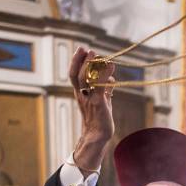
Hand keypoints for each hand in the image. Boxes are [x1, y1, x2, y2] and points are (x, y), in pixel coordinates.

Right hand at [69, 46, 114, 171]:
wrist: (98, 136)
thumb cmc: (100, 119)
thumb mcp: (102, 101)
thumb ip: (105, 89)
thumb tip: (111, 79)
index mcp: (81, 93)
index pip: (74, 74)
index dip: (76, 61)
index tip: (81, 49)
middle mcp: (82, 95)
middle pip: (76, 74)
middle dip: (80, 60)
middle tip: (86, 49)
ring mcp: (89, 99)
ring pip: (85, 79)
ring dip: (90, 65)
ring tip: (96, 54)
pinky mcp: (98, 103)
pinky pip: (100, 87)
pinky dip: (105, 75)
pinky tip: (111, 66)